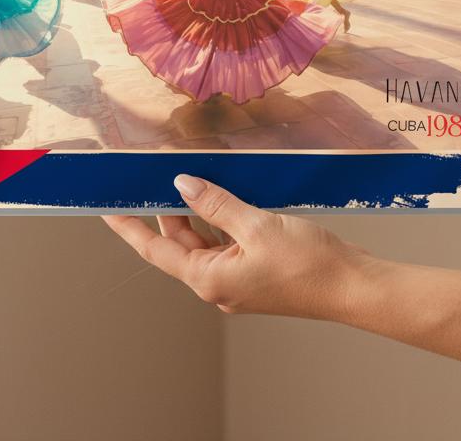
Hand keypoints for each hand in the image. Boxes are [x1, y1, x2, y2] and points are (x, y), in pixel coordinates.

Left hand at [102, 175, 373, 320]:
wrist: (353, 286)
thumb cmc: (309, 263)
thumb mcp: (257, 224)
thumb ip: (216, 203)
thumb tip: (182, 185)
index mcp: (210, 279)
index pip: (156, 248)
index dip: (129, 227)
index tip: (107, 208)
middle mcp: (218, 284)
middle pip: (180, 243)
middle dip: (168, 210)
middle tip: (155, 175)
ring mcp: (238, 280)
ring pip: (205, 242)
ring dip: (197, 212)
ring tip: (192, 178)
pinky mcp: (257, 272)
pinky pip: (227, 243)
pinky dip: (221, 219)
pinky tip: (226, 196)